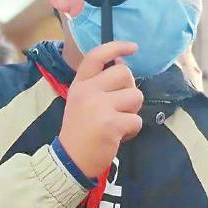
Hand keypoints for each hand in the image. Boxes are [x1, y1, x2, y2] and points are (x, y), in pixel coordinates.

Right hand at [59, 41, 143, 179]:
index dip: (117, 47)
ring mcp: (99, 107)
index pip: (96, 56)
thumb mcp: (80, 100)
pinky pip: (136, 120)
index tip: (133, 47)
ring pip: (135, 96)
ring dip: (132, 110)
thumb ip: (97, 84)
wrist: (70, 160)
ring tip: (118, 121)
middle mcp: (88, 91)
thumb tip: (122, 67)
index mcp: (79, 84)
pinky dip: (132, 129)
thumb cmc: (79, 130)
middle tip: (120, 105)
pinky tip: (119, 135)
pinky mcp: (111, 124)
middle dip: (129, 89)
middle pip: (124, 73)